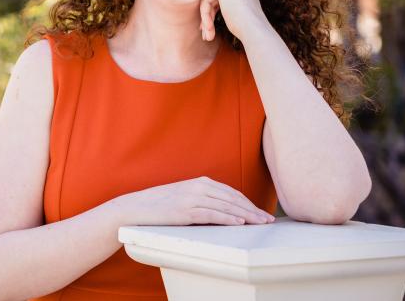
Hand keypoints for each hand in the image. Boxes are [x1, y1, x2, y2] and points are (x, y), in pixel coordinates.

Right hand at [113, 176, 275, 225]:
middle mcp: (198, 187)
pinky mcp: (185, 211)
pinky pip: (211, 214)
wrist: (136, 207)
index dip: (248, 202)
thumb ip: (202, 198)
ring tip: (260, 223)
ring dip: (246, 215)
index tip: (261, 212)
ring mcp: (191, 198)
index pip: (231, 192)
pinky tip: (239, 223)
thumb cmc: (160, 204)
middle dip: (253, 209)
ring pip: (226, 206)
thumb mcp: (184, 196)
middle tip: (268, 220)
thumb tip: (222, 209)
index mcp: (199, 182)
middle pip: (232, 198)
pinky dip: (228, 218)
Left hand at [198, 0, 268, 42]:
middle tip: (207, 35)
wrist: (254, 28)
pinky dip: (205, 15)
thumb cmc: (246, 26)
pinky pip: (206, 0)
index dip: (213, 12)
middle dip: (208, 16)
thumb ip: (223, 3)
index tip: (210, 29)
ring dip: (206, 18)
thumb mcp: (233, 11)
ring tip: (208, 36)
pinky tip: (209, 27)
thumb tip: (207, 5)